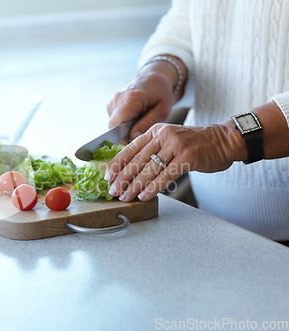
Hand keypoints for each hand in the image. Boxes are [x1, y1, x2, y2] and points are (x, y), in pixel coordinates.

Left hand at [104, 122, 243, 201]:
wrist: (223, 140)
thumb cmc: (194, 144)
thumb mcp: (169, 141)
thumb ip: (152, 150)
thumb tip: (130, 170)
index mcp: (155, 131)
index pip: (130, 148)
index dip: (117, 164)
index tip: (107, 177)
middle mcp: (163, 135)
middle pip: (138, 160)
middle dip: (123, 178)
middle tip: (114, 191)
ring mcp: (176, 145)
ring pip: (150, 169)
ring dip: (135, 186)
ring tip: (126, 197)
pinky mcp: (188, 156)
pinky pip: (166, 175)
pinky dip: (154, 188)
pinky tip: (145, 196)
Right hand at [107, 61, 179, 139]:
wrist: (153, 78)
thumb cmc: (160, 94)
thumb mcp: (161, 111)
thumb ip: (146, 124)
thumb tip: (132, 138)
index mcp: (132, 98)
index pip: (118, 123)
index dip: (122, 137)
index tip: (132, 143)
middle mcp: (118, 98)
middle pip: (114, 126)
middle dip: (124, 134)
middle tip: (139, 134)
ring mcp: (112, 101)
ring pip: (113, 125)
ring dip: (124, 128)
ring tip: (138, 122)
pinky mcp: (110, 105)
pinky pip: (113, 120)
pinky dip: (122, 123)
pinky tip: (133, 118)